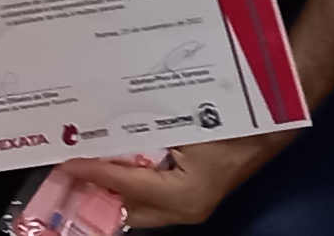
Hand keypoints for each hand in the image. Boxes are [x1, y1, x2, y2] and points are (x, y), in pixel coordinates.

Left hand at [69, 138, 284, 227]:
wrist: (271, 128)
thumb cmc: (235, 125)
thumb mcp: (186, 124)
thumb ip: (143, 131)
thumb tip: (99, 128)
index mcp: (182, 195)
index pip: (125, 186)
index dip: (92, 172)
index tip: (65, 161)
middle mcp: (182, 210)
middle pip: (125, 207)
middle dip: (93, 189)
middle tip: (63, 167)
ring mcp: (185, 207)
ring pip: (135, 204)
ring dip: (107, 186)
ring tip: (77, 166)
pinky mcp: (186, 198)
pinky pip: (147, 196)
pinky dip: (125, 182)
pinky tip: (107, 162)